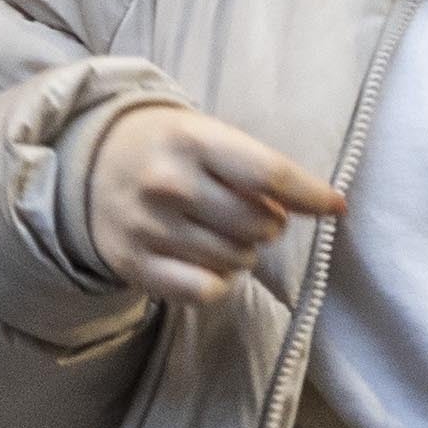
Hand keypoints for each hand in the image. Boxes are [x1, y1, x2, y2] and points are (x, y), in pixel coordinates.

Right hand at [87, 103, 344, 308]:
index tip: (336, 207)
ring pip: (236, 261)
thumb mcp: (207, 135)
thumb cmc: (169, 149)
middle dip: (270, 224)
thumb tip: (323, 205)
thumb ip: (258, 167)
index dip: (311, 195)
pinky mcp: (134, 264)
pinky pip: (204, 291)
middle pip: (258, 224)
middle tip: (252, 215)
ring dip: (244, 253)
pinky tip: (210, 263)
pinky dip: (221, 283)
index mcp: (192, 140)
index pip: (269, 175)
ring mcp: (148, 227)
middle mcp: (168, 184)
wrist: (91, 164)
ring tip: (224, 235)